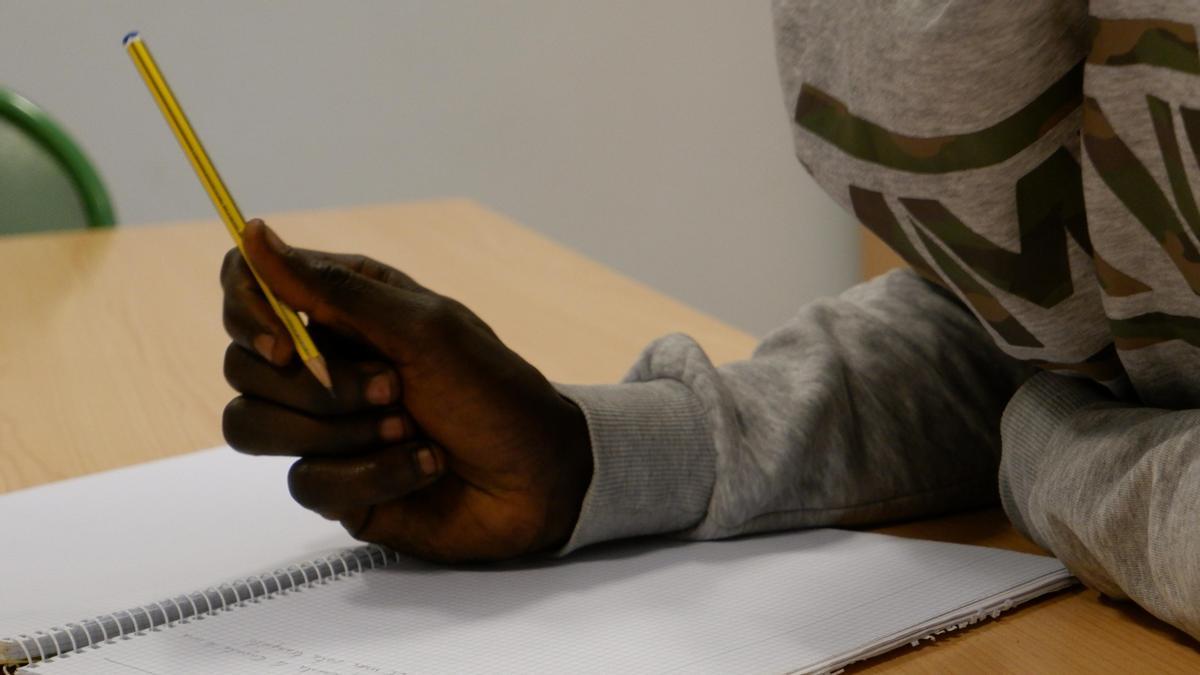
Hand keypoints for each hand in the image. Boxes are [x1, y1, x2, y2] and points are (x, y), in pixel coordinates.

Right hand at [220, 219, 591, 561]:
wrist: (542, 477)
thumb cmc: (494, 391)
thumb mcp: (423, 329)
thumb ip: (334, 289)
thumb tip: (252, 232)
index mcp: (343, 307)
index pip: (247, 287)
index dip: (248, 311)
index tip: (284, 342)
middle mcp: (323, 361)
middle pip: (242, 367)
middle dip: (322, 388)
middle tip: (396, 390)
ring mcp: (323, 427)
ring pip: (253, 428)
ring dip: (341, 433)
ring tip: (411, 431)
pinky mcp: (335, 484)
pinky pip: (306, 483)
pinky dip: (373, 475)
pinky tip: (425, 468)